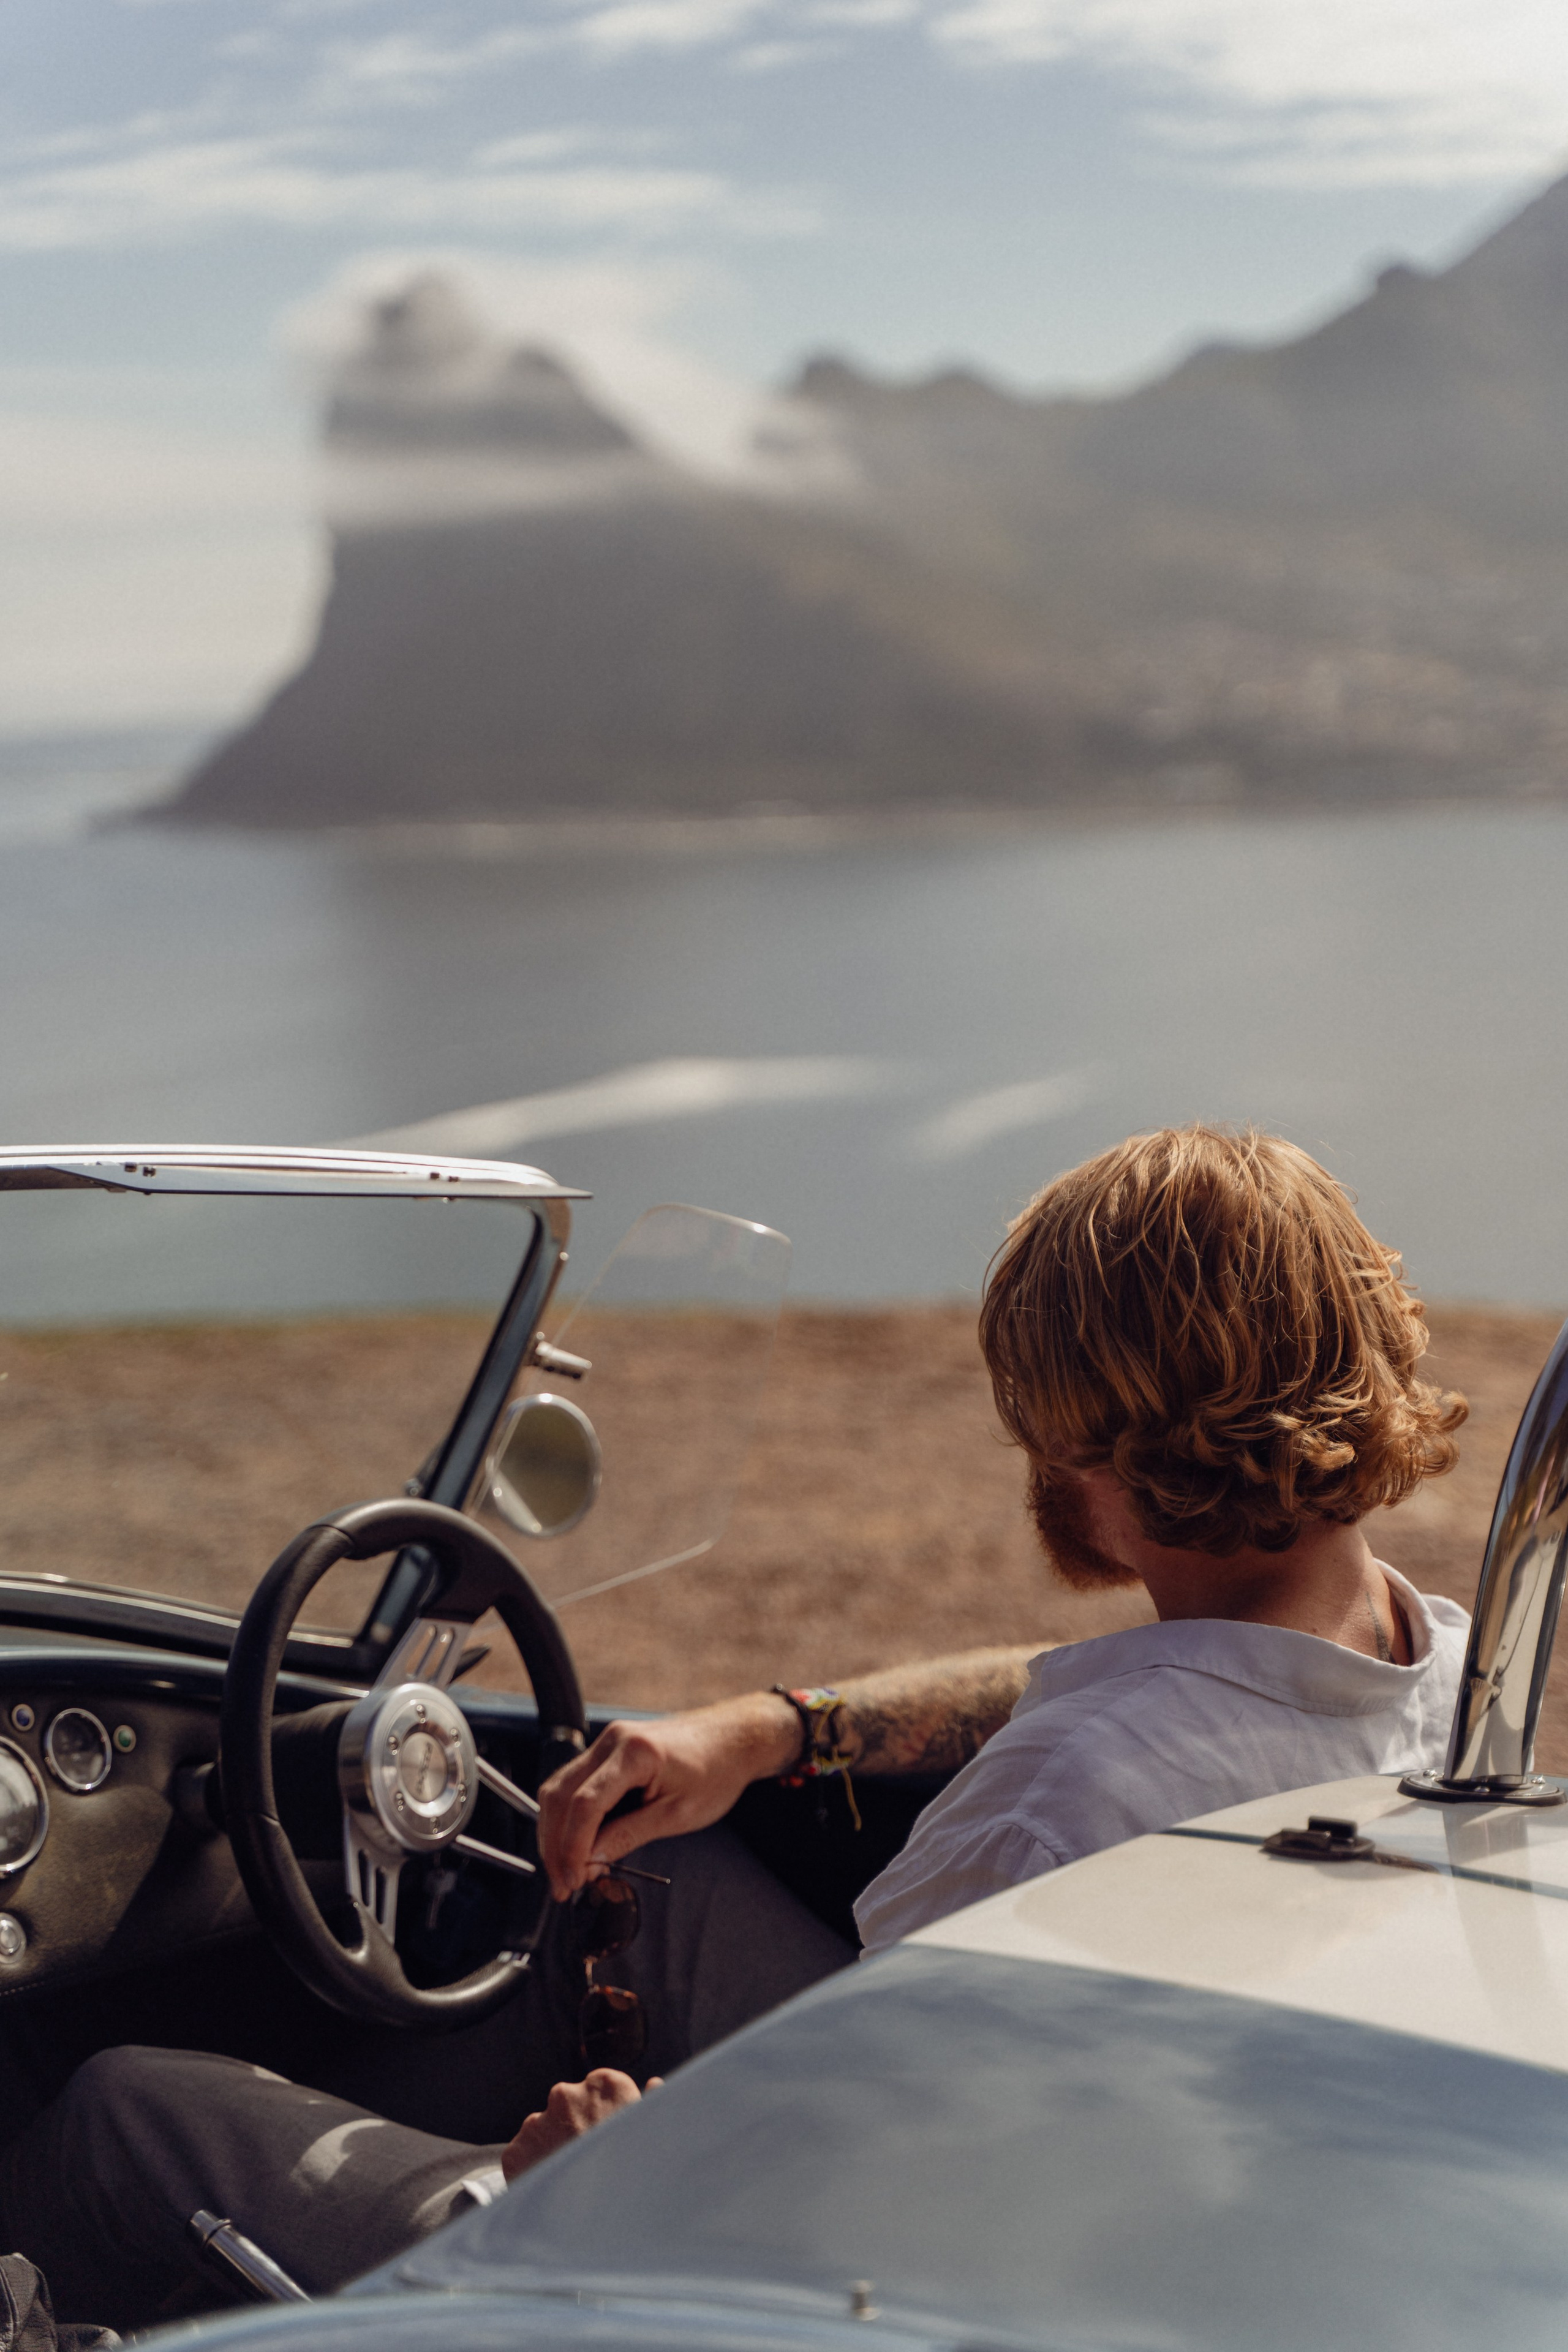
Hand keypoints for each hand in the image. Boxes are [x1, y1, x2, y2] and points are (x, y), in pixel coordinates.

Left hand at [501, 2068, 661, 2181]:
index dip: (604, 2112)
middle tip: (589, 2160)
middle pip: (569, 2105)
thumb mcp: (654, 2137)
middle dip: (575, 2125)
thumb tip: (653, 2084)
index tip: (607, 2132)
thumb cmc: (636, 2180)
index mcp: (606, 2085)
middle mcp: (567, 2095)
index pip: (600, 2088)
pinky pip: (524, 2154)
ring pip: (544, 2129)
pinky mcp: (516, 2150)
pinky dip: (534, 2168)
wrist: (598, 2231)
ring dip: (553, 2146)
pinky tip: (554, 2191)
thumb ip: (650, 2103)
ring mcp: (537, 2122)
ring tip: (572, 2181)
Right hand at [538, 1692, 799, 1899]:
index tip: (572, 1880)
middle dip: (555, 1845)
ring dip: (556, 1832)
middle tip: (562, 1886)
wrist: (733, 1739)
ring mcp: (607, 1742)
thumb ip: (629, 1836)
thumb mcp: (677, 1815)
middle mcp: (612, 1740)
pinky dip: (568, 1816)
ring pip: (560, 1789)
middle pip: (561, 1795)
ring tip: (565, 1871)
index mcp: (635, 1753)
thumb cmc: (716, 1773)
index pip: (585, 1804)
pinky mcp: (608, 1750)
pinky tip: (575, 1844)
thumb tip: (589, 1863)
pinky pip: (574, 1783)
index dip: (572, 1847)